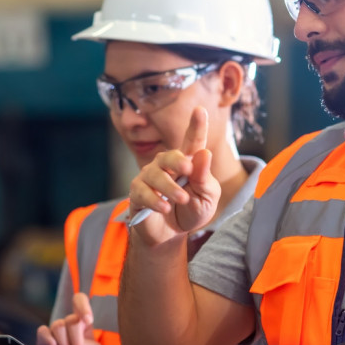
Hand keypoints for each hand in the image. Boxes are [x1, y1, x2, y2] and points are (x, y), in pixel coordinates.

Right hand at [35, 293, 101, 344]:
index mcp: (83, 325)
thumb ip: (88, 343)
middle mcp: (68, 326)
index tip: (87, 320)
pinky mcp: (42, 342)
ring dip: (64, 343)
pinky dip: (49, 340)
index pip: (79, 301)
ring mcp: (55, 333)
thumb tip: (74, 340)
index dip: (82, 305)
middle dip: (75, 339)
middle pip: (70, 319)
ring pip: (58, 326)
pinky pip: (43, 332)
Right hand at [128, 106, 219, 244]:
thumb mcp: (207, 197)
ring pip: (155, 174)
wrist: (172, 234)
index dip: (197, 125)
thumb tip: (203, 153)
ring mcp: (149, 178)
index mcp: (188, 163)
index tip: (200, 110)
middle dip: (179, 161)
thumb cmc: (191, 211)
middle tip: (188, 171)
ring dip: (170, 187)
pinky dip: (156, 200)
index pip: (192, 141)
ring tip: (183, 199)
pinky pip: (143, 192)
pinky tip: (165, 207)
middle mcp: (167, 165)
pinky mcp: (137, 193)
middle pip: (170, 155)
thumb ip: (204, 177)